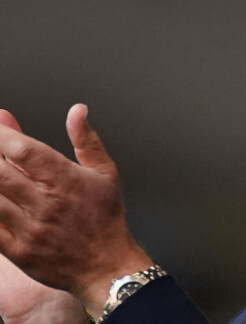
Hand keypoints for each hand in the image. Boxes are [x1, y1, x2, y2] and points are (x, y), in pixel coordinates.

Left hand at [0, 105, 152, 316]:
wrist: (106, 264)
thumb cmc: (106, 216)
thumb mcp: (105, 171)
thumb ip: (86, 139)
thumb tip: (77, 111)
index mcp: (66, 180)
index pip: (25, 151)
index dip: (4, 135)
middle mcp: (45, 203)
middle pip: (0, 172)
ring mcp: (29, 229)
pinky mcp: (17, 251)